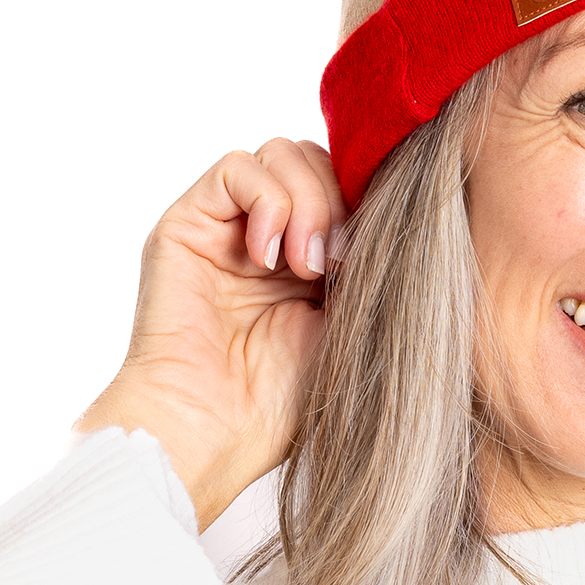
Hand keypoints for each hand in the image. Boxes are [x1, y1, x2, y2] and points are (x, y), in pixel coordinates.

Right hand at [75, 140, 343, 527]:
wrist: (214, 430)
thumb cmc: (279, 403)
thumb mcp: (349, 327)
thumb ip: (368, 268)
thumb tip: (396, 216)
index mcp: (311, 264)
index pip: (346, 189)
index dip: (365, 207)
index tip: (372, 262)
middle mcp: (268, 239)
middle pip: (316, 161)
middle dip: (338, 202)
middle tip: (336, 267)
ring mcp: (226, 229)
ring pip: (280, 154)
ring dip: (307, 203)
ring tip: (304, 268)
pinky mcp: (188, 225)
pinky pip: (236, 168)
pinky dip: (268, 202)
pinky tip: (271, 258)